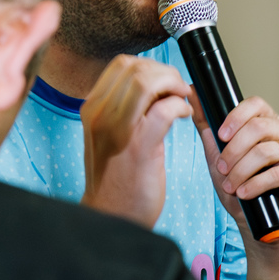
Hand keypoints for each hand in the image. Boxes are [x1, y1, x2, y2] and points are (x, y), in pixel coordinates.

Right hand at [80, 55, 191, 227]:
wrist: (111, 215)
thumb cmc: (117, 177)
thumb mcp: (112, 134)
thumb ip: (127, 108)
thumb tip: (158, 85)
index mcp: (93, 108)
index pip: (122, 64)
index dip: (151, 66)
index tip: (165, 82)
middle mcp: (100, 114)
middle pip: (135, 67)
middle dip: (166, 72)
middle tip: (178, 90)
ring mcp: (117, 129)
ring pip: (147, 82)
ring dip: (174, 85)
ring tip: (182, 100)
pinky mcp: (138, 146)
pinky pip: (164, 110)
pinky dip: (181, 107)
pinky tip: (185, 116)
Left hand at [192, 92, 278, 242]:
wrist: (262, 225)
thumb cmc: (244, 191)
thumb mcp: (220, 160)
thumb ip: (208, 131)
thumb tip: (193, 101)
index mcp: (269, 124)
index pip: (256, 104)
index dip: (236, 117)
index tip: (221, 136)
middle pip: (258, 127)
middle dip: (234, 150)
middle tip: (222, 169)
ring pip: (265, 151)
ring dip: (241, 170)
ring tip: (231, 186)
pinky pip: (277, 173)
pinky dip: (255, 185)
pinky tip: (245, 193)